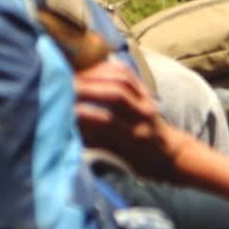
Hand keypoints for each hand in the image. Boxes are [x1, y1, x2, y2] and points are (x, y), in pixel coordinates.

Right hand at [73, 59, 181, 178]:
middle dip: (85, 89)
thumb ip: (92, 141)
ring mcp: (147, 100)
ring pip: (120, 79)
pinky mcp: (145, 89)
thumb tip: (65, 128)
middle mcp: (144, 116)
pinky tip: (86, 72)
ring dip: (92, 76)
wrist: (168, 153)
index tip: (61, 111)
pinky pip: (124, 72)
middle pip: (115, 94)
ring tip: (69, 79)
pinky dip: (103, 68)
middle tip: (59, 88)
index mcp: (137, 137)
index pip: (107, 120)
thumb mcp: (113, 156)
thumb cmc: (135, 160)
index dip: (82, 114)